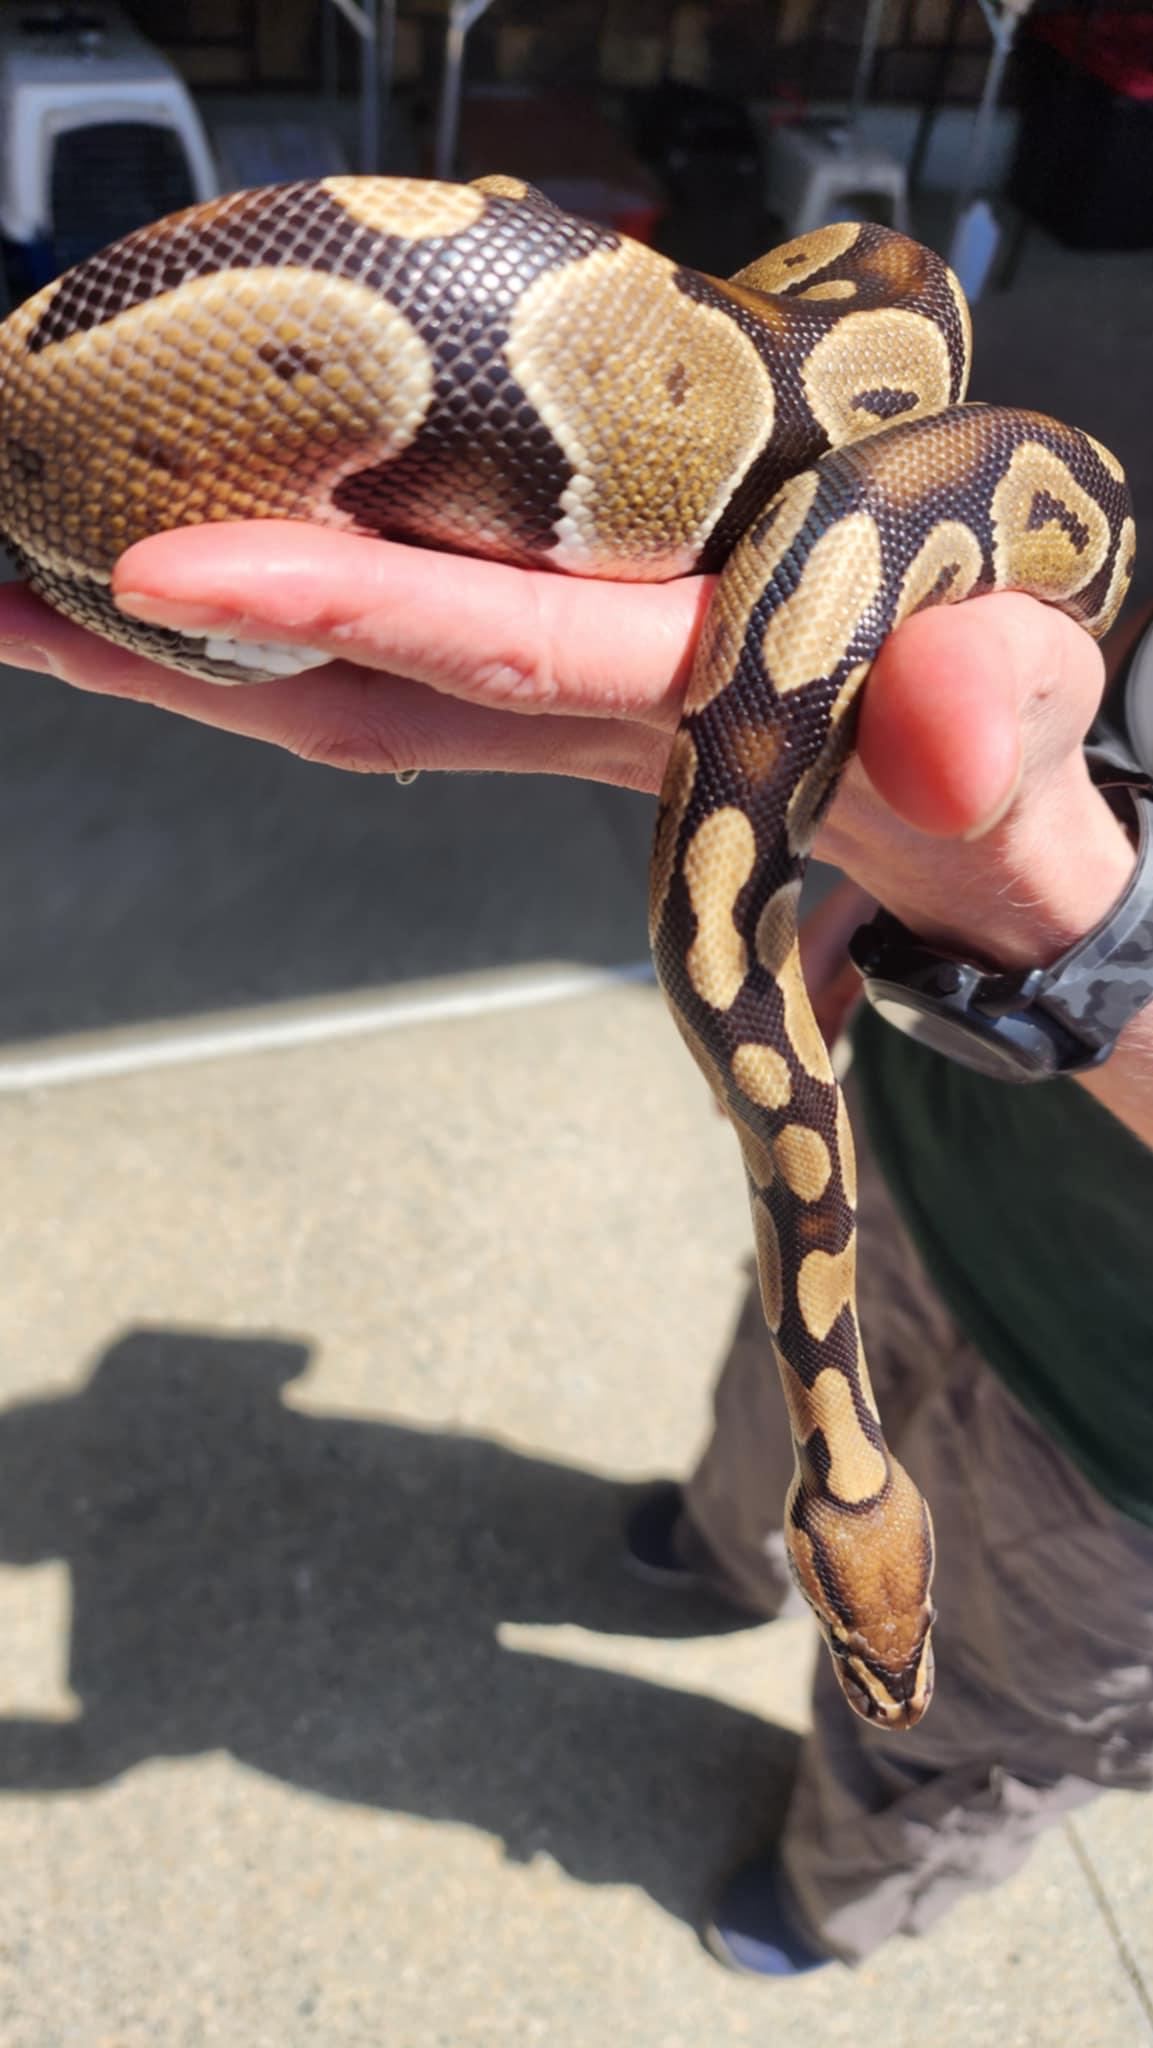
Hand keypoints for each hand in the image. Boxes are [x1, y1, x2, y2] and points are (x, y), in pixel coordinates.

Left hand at [0, 518, 1129, 973]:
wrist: (985, 823)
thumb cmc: (1007, 779)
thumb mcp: (1032, 746)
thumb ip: (1006, 725)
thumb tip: (956, 725)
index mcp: (700, 700)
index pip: (498, 645)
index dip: (337, 600)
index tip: (159, 559)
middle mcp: (593, 704)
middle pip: (350, 685)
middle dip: (171, 651)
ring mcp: (562, 703)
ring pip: (345, 685)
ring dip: (184, 653)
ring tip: (24, 587)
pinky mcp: (564, 686)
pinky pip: (395, 669)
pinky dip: (282, 633)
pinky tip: (184, 597)